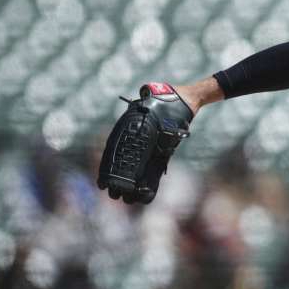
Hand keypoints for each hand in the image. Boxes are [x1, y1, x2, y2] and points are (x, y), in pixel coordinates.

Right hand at [96, 82, 193, 203]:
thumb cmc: (170, 97)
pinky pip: (155, 169)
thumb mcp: (157, 95)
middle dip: (118, 179)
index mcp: (131, 127)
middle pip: (124, 162)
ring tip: (125, 199)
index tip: (102, 181)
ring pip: (138, 169)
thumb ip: (150, 95)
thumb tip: (148, 90)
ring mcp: (150, 147)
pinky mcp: (162, 152)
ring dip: (132, 184)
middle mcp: (139, 139)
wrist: (186, 101)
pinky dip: (150, 181)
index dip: (108, 166)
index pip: (115, 149)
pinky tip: (146, 194)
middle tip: (113, 194)